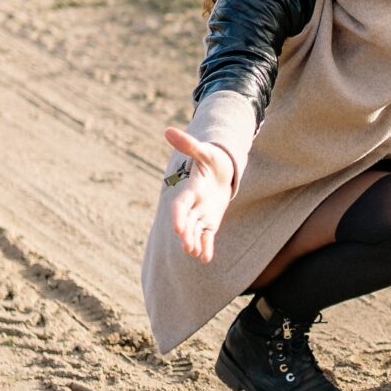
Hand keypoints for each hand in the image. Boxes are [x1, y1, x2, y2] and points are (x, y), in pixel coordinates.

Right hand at [163, 127, 233, 261]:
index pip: (180, 205)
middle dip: (186, 234)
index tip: (177, 228)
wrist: (222, 170)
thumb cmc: (214, 159)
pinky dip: (206, 247)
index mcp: (190, 190)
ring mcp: (201, 214)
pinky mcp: (210, 221)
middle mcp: (193, 205)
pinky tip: (206, 259)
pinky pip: (207, 236)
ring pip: (195, 231)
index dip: (178, 216)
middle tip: (187, 247)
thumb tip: (167, 131)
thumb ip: (189, 145)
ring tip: (194, 254)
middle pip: (187, 221)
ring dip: (194, 242)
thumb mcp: (205, 152)